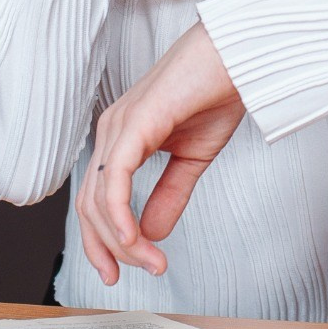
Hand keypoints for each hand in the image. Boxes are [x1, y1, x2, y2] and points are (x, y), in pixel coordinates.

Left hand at [76, 21, 245, 284]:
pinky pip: (115, 179)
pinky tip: (135, 238)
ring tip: (153, 262)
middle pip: (91, 207)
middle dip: (111, 249)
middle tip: (142, 272)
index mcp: (122, 138)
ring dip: (123, 240)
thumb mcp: (193, 159)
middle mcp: (111, 131)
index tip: (124, 272)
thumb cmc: (217, 92)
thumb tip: (151, 234)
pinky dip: (120, 214)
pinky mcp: (133, 123)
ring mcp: (118, 126)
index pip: (97, 201)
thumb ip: (170, 195)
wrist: (236, 56)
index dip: (105, 242)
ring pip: (100, 200)